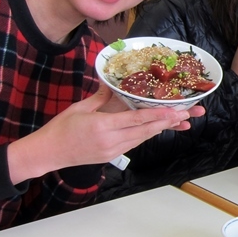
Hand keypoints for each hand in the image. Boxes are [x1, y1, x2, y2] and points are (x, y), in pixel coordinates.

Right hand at [7, 87, 197, 183]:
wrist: (47, 153)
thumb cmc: (61, 128)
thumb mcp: (81, 108)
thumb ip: (101, 96)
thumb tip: (113, 82)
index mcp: (103, 126)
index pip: (137, 120)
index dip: (159, 115)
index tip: (176, 111)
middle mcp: (112, 140)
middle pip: (147, 130)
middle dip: (170, 121)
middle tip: (189, 114)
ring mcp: (113, 150)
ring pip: (144, 137)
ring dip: (162, 128)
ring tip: (181, 120)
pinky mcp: (112, 154)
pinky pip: (135, 142)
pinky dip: (148, 133)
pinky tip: (160, 127)